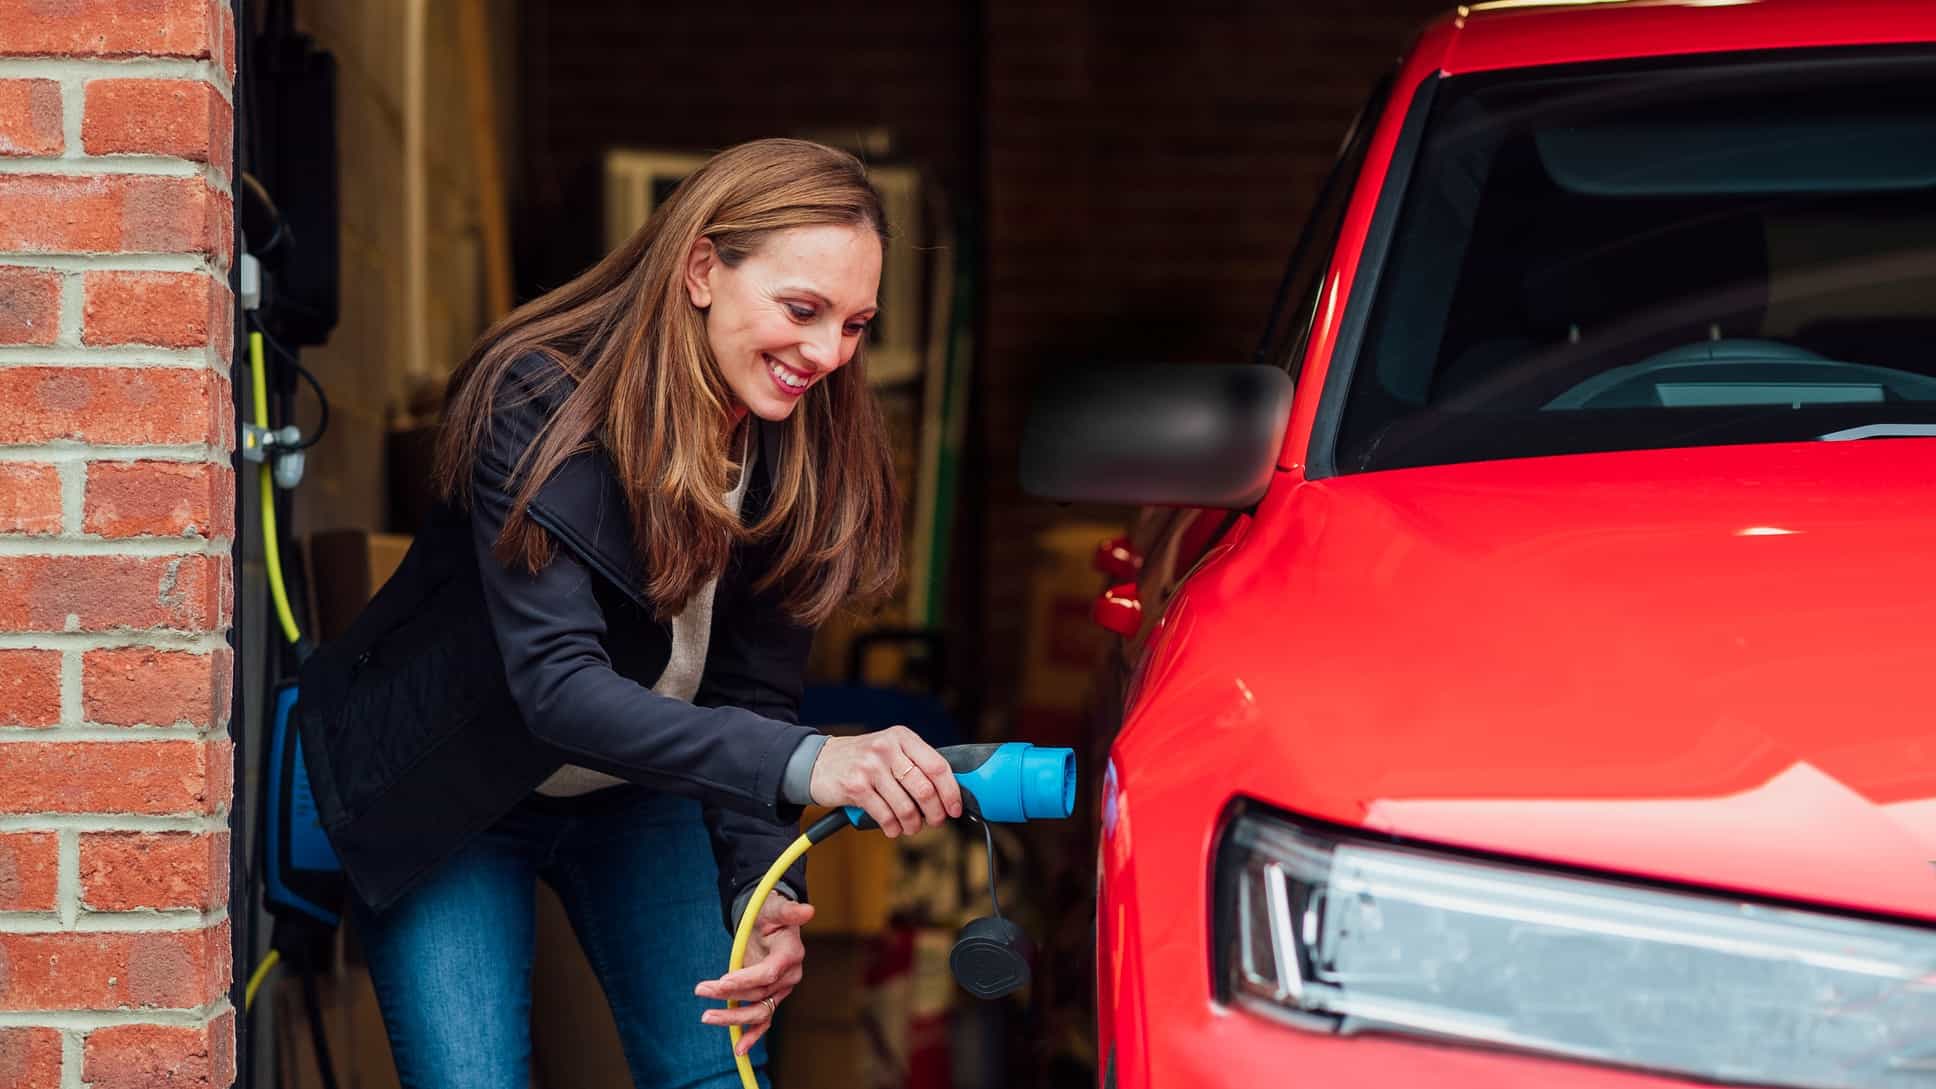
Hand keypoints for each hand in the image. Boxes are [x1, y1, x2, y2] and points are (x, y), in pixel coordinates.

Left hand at [695, 895, 814, 1055]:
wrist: (771, 924)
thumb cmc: (771, 913)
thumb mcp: (776, 907)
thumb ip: (789, 910)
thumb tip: (808, 910)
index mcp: (791, 954)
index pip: (769, 973)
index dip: (746, 979)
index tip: (721, 980)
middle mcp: (789, 976)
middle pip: (759, 993)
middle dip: (729, 994)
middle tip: (702, 989)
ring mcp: (780, 990)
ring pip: (759, 1011)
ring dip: (733, 1017)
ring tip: (706, 1016)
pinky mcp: (771, 998)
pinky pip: (763, 1021)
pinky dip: (751, 1035)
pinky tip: (739, 1049)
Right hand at [808, 725, 963, 836]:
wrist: (818, 762)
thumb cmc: (862, 760)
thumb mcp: (890, 750)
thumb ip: (916, 764)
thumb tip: (948, 792)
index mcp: (902, 737)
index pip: (937, 766)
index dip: (951, 792)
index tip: (955, 808)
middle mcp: (887, 748)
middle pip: (925, 789)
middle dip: (935, 813)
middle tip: (934, 821)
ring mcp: (870, 767)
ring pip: (906, 807)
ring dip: (913, 824)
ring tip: (911, 827)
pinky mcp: (855, 786)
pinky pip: (885, 816)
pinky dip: (893, 828)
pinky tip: (893, 827)